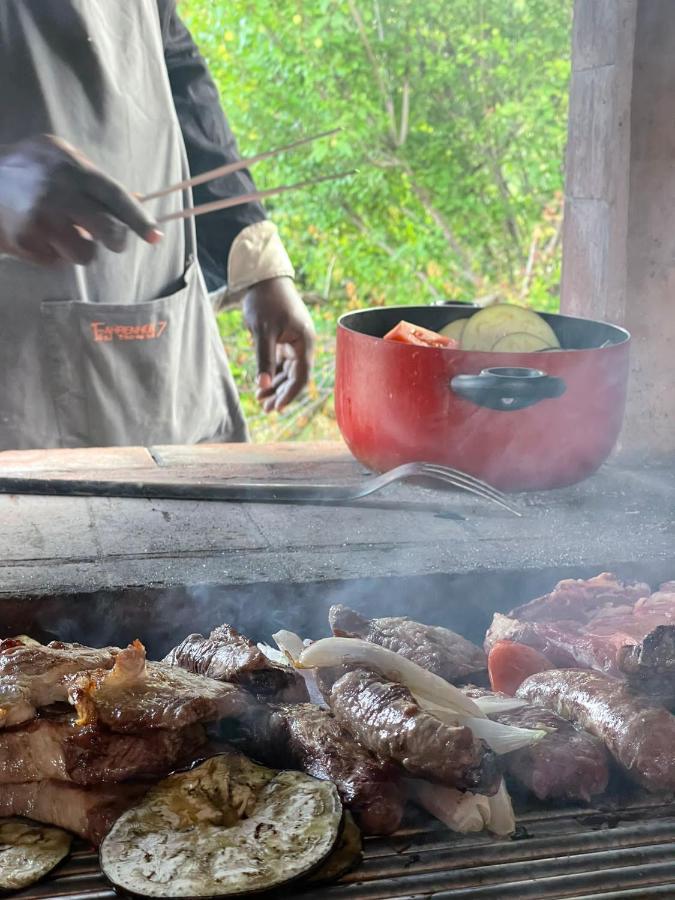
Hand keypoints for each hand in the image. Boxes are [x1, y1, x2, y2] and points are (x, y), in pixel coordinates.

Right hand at [0, 134, 160, 265]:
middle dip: (117, 240)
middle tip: (114, 240)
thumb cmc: (30, 169)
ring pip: (85, 254)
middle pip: (108, 231)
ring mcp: (41, 219)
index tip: (156, 237)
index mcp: (72, 169)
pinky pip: (57, 261)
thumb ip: (95, 181)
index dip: (138, 219)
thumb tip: (138, 203)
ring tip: (60, 231)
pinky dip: (52, 253)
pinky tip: (38, 234)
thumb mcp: (62, 159)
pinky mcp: (26, 241)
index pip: (115, 196)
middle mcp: (58, 193)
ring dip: (79, 248)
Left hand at [243, 276, 315, 411]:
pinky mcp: (284, 339)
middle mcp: (303, 344)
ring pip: (287, 371)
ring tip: (261, 399)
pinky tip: (261, 384)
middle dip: (281, 393)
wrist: (262, 278)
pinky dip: (272, 373)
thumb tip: (263, 385)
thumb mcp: (263, 331)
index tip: (277, 407)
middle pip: (295, 376)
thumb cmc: (265, 301)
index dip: (290, 393)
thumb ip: (264, 359)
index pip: (301, 376)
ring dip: (275, 385)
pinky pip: (281, 362)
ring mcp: (294, 342)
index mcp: (305, 342)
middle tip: (266, 408)